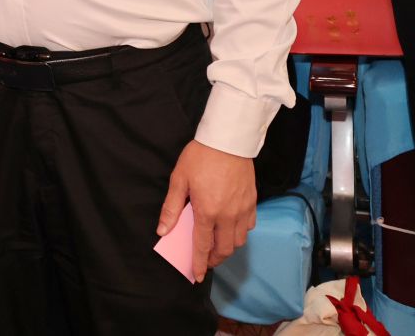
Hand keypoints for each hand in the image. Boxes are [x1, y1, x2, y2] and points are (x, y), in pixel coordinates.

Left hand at [158, 139, 256, 273]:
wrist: (228, 140)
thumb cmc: (201, 157)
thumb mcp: (179, 179)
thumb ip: (171, 208)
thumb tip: (163, 230)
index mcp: (207, 211)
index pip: (203, 246)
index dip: (199, 263)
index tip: (196, 275)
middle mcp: (227, 216)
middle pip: (224, 249)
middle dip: (214, 260)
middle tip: (205, 260)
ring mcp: (242, 210)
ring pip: (238, 241)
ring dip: (227, 248)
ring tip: (217, 245)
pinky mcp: (252, 202)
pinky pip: (249, 227)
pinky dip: (240, 233)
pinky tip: (231, 228)